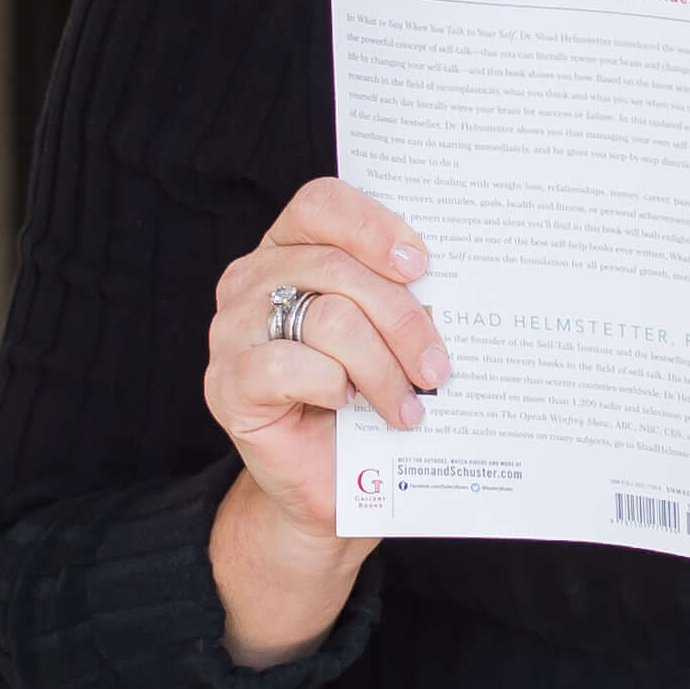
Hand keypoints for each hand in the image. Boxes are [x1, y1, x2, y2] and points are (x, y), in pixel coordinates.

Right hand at [203, 179, 445, 660]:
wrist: (333, 485)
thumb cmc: (367, 401)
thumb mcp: (388, 337)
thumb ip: (400, 296)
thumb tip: (462, 281)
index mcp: (291, 249)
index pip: (321, 203)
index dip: (373, 226)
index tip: (421, 264)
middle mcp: (253, 279)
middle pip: (338, 267)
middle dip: (402, 318)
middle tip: (437, 368)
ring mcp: (232, 331)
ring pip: (328, 318)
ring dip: (382, 368)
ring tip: (408, 406)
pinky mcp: (227, 384)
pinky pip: (290, 365)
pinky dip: (333, 387)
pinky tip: (347, 408)